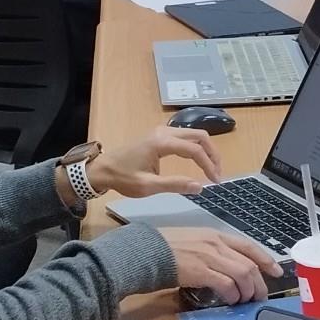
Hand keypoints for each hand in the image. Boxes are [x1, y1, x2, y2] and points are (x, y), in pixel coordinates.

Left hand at [91, 126, 224, 198]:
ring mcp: (162, 131)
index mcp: (161, 143)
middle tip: (217, 173)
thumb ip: (175, 185)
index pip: (195, 150)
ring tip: (211, 169)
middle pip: (200, 136)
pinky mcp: (160, 135)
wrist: (102, 169)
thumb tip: (200, 187)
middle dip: (213, 154)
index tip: (215, 181)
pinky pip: (186, 137)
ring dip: (206, 150)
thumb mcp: (148, 186)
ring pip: (194, 135)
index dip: (209, 165)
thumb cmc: (123, 178)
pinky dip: (197, 147)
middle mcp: (164, 132)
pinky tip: (199, 161)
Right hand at [162, 227, 281, 304]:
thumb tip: (226, 268)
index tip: (277, 271)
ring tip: (244, 300)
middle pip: (249, 264)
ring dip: (247, 291)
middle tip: (259, 296)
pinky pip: (227, 284)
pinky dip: (233, 294)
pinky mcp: (201, 271)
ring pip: (242, 274)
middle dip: (259, 282)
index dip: (266, 259)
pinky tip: (231, 301)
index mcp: (215, 235)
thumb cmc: (164, 248)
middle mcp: (216, 244)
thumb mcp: (193, 241)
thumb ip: (211, 250)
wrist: (144, 251)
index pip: (249, 246)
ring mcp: (209, 257)